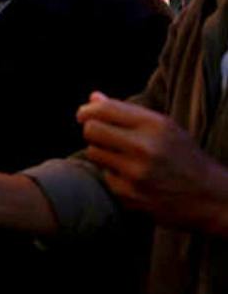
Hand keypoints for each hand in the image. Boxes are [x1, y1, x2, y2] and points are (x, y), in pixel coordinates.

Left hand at [79, 92, 227, 232]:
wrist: (209, 196)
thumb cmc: (182, 155)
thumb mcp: (164, 126)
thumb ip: (126, 111)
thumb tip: (93, 97)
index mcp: (155, 125)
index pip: (103, 109)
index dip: (88, 110)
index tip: (85, 114)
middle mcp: (145, 148)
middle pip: (91, 130)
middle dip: (92, 130)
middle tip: (102, 135)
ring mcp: (136, 173)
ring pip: (93, 152)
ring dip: (102, 153)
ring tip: (122, 156)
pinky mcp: (130, 194)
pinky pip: (104, 176)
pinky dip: (113, 175)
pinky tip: (132, 177)